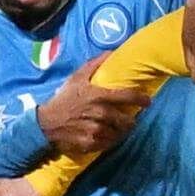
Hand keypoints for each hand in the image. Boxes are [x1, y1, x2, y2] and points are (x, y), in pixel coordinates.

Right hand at [36, 52, 150, 155]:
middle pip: (127, 121)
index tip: (148, 101)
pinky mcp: (91, 143)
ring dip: (120, 132)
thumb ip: (95, 65)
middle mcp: (99, 113)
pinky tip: (106, 136)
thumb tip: (112, 52)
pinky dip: (109, 140)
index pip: (127, 96)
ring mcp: (95, 130)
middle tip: (129, 120)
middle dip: (130, 121)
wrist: (46, 122)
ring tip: (117, 129)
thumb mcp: (77, 78)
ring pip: (119, 134)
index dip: (141, 99)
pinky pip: (108, 144)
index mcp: (98, 95)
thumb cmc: (64, 98)